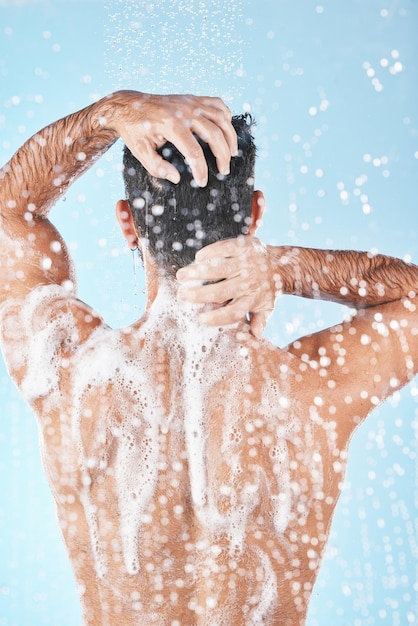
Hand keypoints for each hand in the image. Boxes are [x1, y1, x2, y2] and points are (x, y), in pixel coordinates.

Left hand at [109, 91, 237, 186]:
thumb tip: (176, 178)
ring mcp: (190, 102)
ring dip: (230, 136)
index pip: (194, 151)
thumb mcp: (140, 152)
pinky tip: (226, 130)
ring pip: (221, 117)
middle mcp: (184, 111)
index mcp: (171, 125)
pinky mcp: (192, 98)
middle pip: (214, 134)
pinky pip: (216, 103)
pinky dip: (225, 115)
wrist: (128, 105)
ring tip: (233, 153)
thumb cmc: (134, 130)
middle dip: (222, 155)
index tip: (203, 182)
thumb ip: (157, 167)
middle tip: (224, 170)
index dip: (201, 169)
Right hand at [177, 237, 279, 337]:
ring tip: (181, 276)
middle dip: (198, 294)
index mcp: (253, 299)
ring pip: (219, 269)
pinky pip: (225, 249)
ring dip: (197, 272)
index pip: (233, 312)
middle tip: (181, 295)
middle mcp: (249, 282)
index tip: (200, 319)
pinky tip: (198, 258)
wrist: (281, 264)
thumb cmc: (268, 289)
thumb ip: (258, 321)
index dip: (216, 318)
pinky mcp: (245, 247)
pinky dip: (211, 252)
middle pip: (221, 291)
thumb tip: (255, 336)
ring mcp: (247, 263)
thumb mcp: (266, 308)